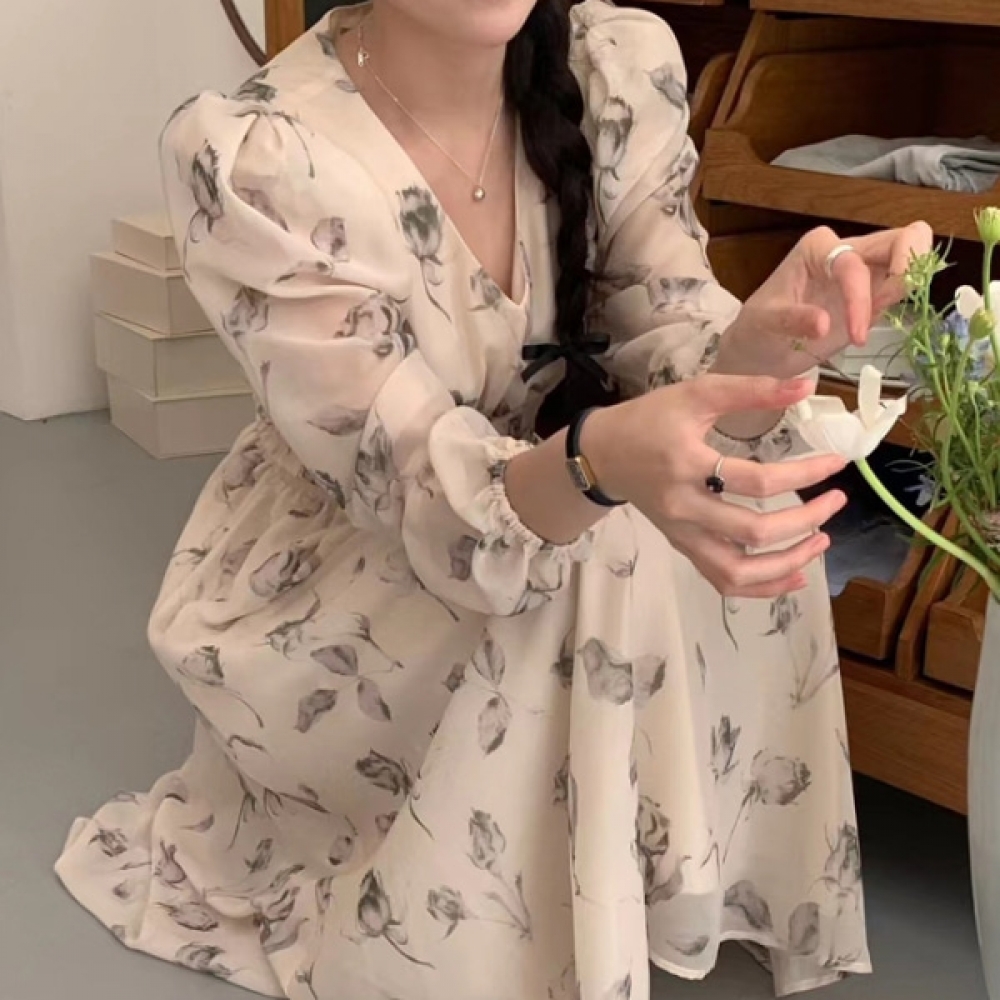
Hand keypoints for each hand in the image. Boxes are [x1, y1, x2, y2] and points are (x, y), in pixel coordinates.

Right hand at [585, 374, 847, 597]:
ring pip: (737, 571)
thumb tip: (806, 387)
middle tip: (836, 502)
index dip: (804, 474)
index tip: (837, 463)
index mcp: (687, 465)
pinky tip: (793, 574)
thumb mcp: (696, 394)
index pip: (757, 481)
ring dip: (786, 565)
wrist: (603, 454)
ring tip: (820, 543)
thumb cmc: (649, 420)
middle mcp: (684, 507)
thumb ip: (751, 390)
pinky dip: (761, 587)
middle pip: (753, 532)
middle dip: (805, 521)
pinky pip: (722, 579)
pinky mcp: (682, 546)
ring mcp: (681, 534)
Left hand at [714, 222, 933, 380]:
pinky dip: (905, 300)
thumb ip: (792, 320)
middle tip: (891, 305)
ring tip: (874, 319)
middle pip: (903, 237)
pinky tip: (875, 323)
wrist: (760, 349)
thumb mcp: (764, 324)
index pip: (854, 263)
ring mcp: (865, 270)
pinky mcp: (874, 293)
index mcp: (817, 248)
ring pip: (912, 255)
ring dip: (910, 285)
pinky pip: (903, 286)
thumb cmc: (758, 328)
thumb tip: (824, 323)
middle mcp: (846, 251)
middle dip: (909, 267)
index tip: (857, 336)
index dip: (860, 298)